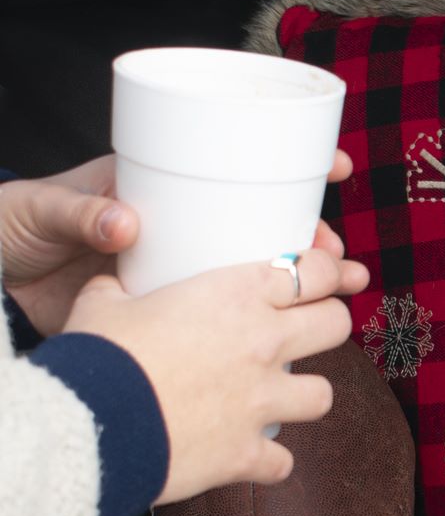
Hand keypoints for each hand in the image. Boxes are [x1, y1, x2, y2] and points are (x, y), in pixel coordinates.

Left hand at [1, 151, 354, 335]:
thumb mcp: (43, 209)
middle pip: (263, 234)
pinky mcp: (168, 321)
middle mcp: (183, 234)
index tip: (335, 170)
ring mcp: (179, 278)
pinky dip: (259, 335)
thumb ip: (81, 213)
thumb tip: (124, 224)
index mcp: (162, 192)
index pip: (237, 172)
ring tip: (341, 297)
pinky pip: (222, 326)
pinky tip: (294, 346)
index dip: (293, 168)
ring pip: (254, 283)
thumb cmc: (12, 227)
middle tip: (339, 254)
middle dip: (311, 244)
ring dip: (302, 292)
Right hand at [60, 248, 369, 503]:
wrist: (86, 422)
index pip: (313, 270)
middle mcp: (263, 343)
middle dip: (327, 323)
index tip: (328, 276)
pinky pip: (282, 461)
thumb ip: (123, 286)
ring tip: (281, 397)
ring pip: (323, 395)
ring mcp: (262, 401)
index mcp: (236, 295)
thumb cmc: (96, 355)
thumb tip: (116, 283)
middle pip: (336, 324)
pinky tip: (249, 454)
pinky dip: (268, 461)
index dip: (328, 270)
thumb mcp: (104, 301)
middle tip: (308, 330)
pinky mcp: (249, 451)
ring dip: (305, 395)